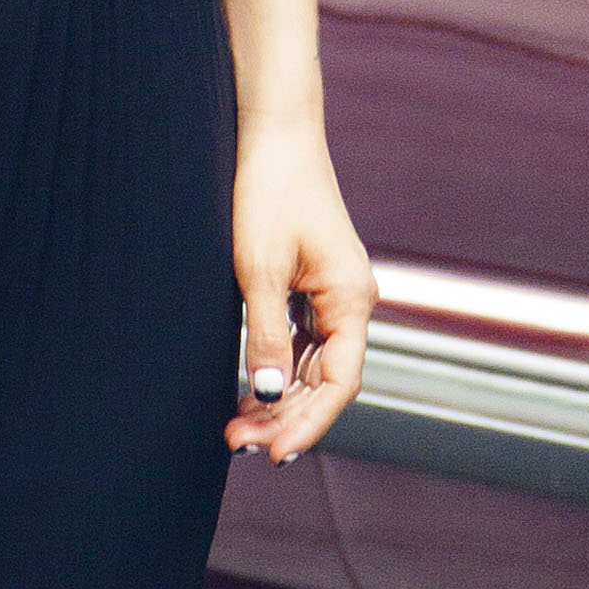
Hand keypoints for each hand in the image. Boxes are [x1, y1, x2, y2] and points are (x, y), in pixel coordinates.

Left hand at [226, 123, 374, 462]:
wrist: (273, 135)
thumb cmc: (267, 191)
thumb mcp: (258, 269)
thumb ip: (266, 335)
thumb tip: (270, 395)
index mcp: (351, 297)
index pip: (341, 383)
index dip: (310, 424)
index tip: (275, 454)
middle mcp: (352, 301)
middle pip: (328, 382)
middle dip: (286, 418)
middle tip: (236, 442)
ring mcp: (335, 295)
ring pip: (315, 367)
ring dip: (280, 400)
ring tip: (236, 426)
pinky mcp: (314, 287)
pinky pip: (304, 345)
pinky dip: (279, 371)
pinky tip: (250, 391)